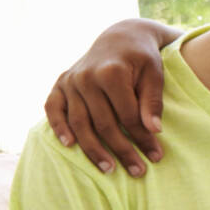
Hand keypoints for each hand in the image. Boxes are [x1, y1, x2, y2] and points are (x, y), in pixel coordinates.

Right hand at [44, 19, 175, 175]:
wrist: (121, 37)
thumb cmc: (143, 58)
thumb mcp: (155, 74)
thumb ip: (152, 101)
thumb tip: (154, 130)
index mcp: (111, 73)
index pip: (128, 115)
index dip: (142, 138)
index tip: (156, 156)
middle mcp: (86, 77)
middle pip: (103, 123)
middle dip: (122, 150)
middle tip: (138, 171)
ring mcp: (70, 81)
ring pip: (80, 122)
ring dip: (93, 149)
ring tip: (109, 169)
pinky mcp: (60, 84)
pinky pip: (53, 108)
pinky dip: (58, 127)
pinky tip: (69, 145)